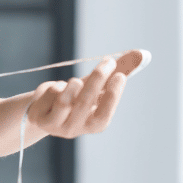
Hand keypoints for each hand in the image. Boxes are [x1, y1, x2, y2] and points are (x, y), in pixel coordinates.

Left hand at [24, 49, 149, 139]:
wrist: (45, 108)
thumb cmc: (79, 95)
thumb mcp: (99, 85)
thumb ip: (121, 71)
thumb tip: (143, 53)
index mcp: (93, 125)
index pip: (103, 115)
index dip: (112, 97)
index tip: (120, 75)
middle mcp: (75, 129)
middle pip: (85, 104)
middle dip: (97, 79)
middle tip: (108, 61)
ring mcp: (56, 125)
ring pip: (65, 102)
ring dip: (72, 86)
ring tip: (75, 81)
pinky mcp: (39, 118)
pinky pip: (48, 97)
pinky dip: (54, 87)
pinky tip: (56, 88)